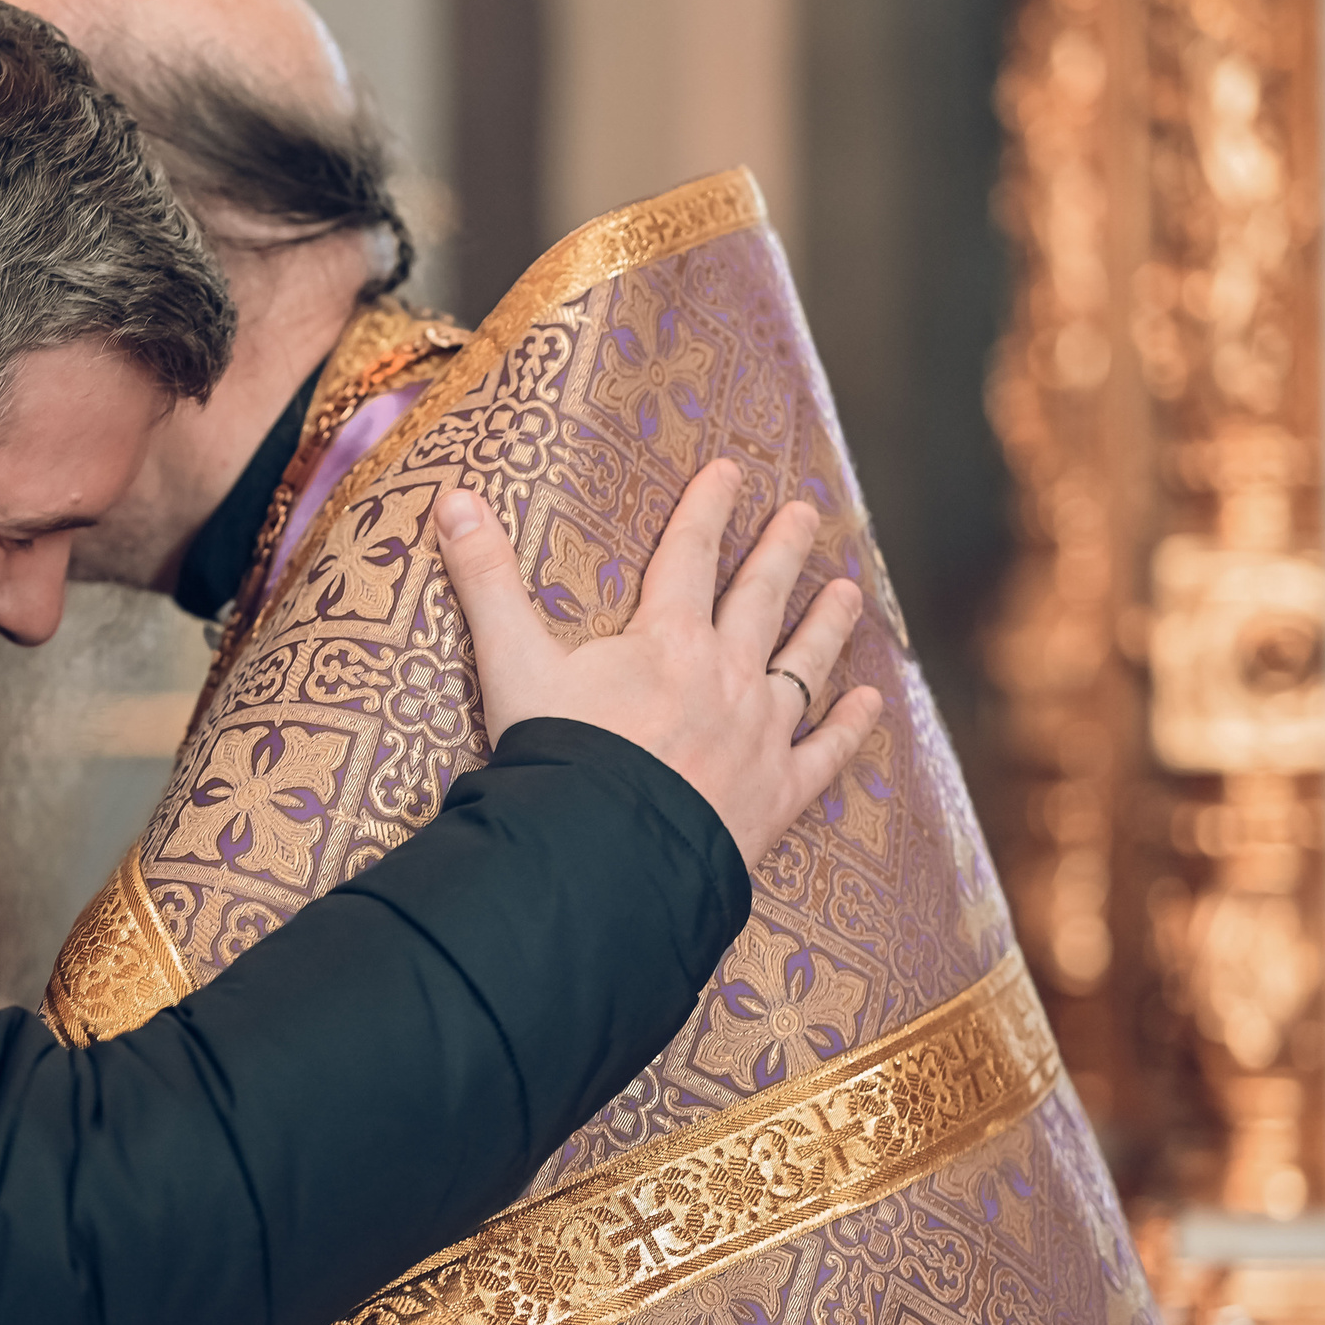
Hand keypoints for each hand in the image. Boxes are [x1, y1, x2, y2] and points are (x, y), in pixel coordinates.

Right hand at [434, 457, 882, 867]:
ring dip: (827, 625)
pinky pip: (823, 753)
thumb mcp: (509, 662)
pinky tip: (872, 704)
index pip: (689, 555)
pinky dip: (848, 728)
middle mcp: (725, 674)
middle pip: (759, 599)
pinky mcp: (775, 793)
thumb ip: (485, 580)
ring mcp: (758, 734)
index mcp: (666, 638)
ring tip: (847, 590)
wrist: (604, 854)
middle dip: (780, 551)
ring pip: (803, 665)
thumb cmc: (556, 758)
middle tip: (804, 513)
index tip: (728, 471)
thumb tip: (452, 498)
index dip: (707, 508)